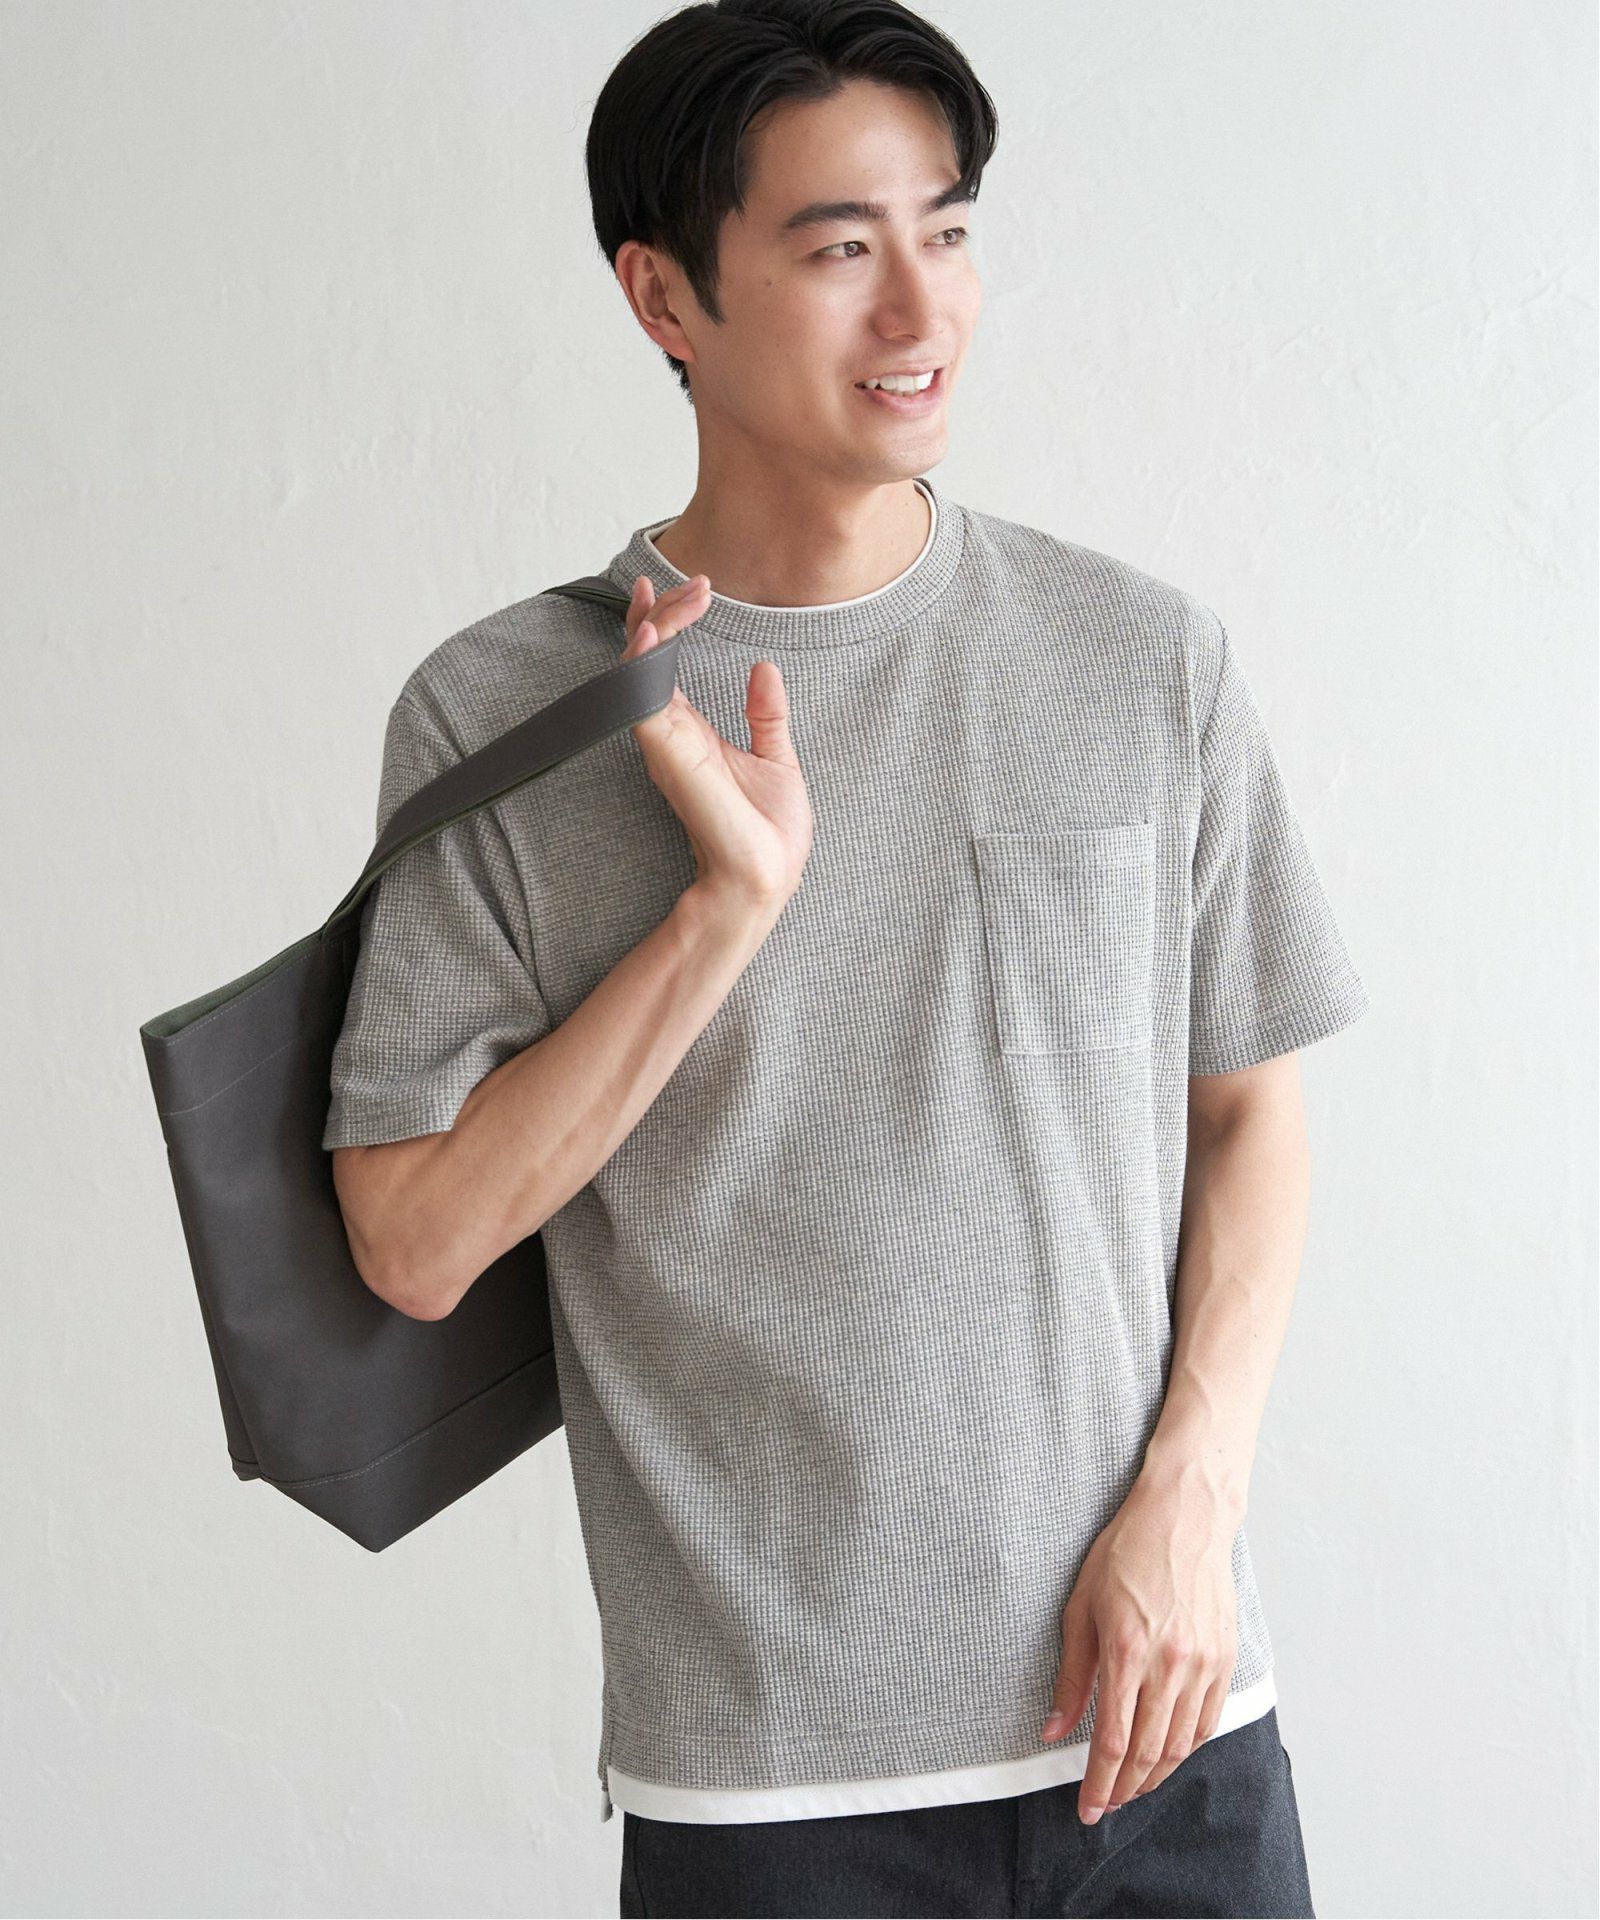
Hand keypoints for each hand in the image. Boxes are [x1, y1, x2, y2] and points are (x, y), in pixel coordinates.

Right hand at [620, 572, 813, 916]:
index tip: (692, 589)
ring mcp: (665, 745)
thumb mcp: (778, 760)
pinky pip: (640, 703)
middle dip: (656, 614)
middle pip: (644, 660)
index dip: (667, 622)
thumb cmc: (768, 834)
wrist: (767, 877)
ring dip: (646, 630)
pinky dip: (640, 667)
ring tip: (658, 598)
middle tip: (682, 584)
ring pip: (636, 674)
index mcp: (692, 733)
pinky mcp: (668, 757)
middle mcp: (670, 735)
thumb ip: (766, 716)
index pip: (664, 665)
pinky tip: (651, 634)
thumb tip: (765, 668)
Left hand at [1040, 1471, 1239, 1824]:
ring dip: (1156, 1776)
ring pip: (1181, 1745)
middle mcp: (1170, 1663)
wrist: (1184, 1518)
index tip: (1085, 1809)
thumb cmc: (1126, 1554)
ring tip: (1132, 1788)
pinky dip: (1186, 1748)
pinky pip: (1207, 1721)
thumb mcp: (1082, 1606)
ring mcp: (1203, 1663)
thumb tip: (1055, 1730)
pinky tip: (1168, 1755)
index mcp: (1127, 1650)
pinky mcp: (1224, 1658)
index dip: (1098, 1784)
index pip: (1114, 1741)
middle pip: (1148, 1753)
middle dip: (1124, 1789)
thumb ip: (1072, 1675)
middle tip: (1104, 1806)